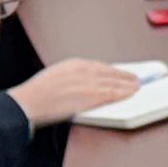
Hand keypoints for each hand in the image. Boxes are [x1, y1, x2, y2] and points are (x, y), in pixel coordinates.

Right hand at [12, 58, 143, 125]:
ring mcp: (87, 82)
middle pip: (110, 71)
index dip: (112, 70)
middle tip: (136, 78)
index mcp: (73, 64)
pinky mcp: (90, 95)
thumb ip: (70, 79)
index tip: (120, 73)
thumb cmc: (37, 94)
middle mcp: (82, 70)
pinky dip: (124, 92)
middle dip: (124, 75)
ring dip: (129, 83)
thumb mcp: (54, 78)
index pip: (99, 66)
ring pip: (114, 81)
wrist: (29, 102)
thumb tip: (79, 86)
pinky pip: (112, 93)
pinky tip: (132, 93)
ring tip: (138, 86)